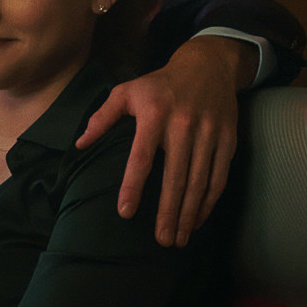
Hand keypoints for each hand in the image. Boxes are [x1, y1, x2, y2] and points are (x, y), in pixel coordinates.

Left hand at [76, 36, 256, 246]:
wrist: (207, 66)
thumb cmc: (158, 84)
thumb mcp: (126, 91)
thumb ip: (102, 118)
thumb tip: (79, 144)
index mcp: (154, 114)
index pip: (141, 158)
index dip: (133, 186)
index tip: (125, 213)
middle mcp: (183, 125)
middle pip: (175, 177)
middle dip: (167, 212)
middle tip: (160, 241)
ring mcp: (208, 133)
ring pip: (199, 181)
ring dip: (188, 213)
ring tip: (178, 239)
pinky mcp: (227, 139)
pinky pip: (219, 177)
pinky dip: (208, 202)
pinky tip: (197, 220)